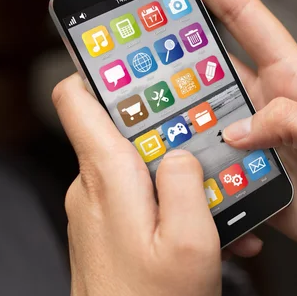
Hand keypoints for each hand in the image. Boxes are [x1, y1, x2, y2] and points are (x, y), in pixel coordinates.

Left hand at [52, 75, 256, 295]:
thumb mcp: (191, 240)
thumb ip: (188, 182)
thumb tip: (183, 150)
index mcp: (107, 177)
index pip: (78, 98)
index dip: (101, 68)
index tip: (131, 54)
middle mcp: (94, 187)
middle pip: (123, 127)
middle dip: (170, 128)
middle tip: (208, 136)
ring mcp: (99, 208)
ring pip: (140, 164)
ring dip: (181, 173)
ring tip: (218, 196)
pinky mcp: (109, 227)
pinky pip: (141, 196)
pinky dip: (173, 202)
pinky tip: (206, 225)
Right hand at [161, 0, 296, 288]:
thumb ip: (292, 124)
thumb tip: (236, 128)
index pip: (248, 20)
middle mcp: (274, 109)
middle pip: (214, 70)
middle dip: (174, 55)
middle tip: (132, 52)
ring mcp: (264, 147)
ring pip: (208, 123)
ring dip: (179, 123)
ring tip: (141, 124)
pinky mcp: (259, 182)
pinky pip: (218, 172)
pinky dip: (199, 176)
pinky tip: (182, 184)